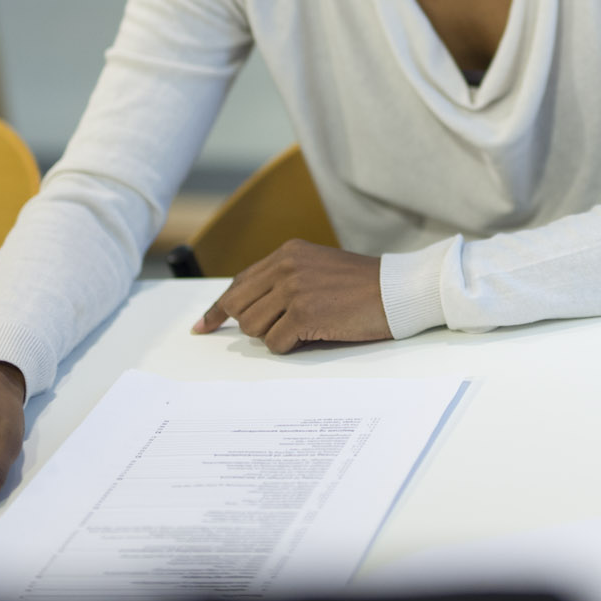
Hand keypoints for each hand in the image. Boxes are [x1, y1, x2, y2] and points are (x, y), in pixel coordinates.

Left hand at [192, 238, 392, 352]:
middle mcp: (286, 267)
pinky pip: (276, 344)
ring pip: (254, 328)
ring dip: (274, 336)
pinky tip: (315, 335)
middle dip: (250, 324)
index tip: (203, 326)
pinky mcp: (304, 314)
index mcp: (287, 253)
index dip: (219, 309)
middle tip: (274, 331)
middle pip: (239, 306)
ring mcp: (294, 289)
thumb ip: (283, 280)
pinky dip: (291, 347)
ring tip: (305, 328)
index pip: (239, 283)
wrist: (397, 290)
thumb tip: (249, 310)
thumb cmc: (362, 285)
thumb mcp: (316, 269)